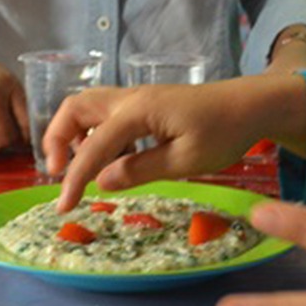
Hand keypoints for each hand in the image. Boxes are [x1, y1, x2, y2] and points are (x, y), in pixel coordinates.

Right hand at [47, 73, 305, 209]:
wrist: (251, 105)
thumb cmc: (223, 132)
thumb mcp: (185, 161)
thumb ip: (140, 170)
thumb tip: (100, 181)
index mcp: (138, 111)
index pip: (92, 146)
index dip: (74, 178)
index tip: (62, 207)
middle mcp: (131, 98)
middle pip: (75, 108)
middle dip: (55, 139)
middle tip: (57, 174)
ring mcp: (138, 99)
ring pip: (88, 108)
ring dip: (73, 134)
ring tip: (82, 169)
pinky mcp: (146, 106)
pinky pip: (107, 115)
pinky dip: (96, 135)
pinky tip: (113, 161)